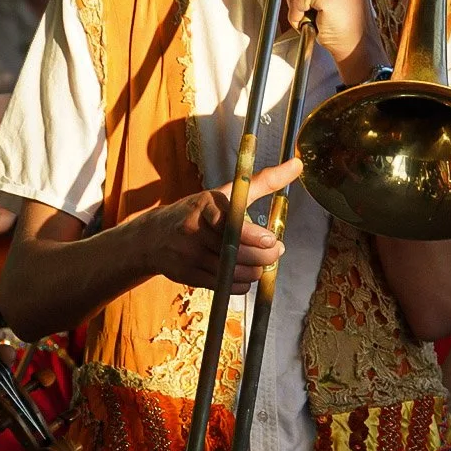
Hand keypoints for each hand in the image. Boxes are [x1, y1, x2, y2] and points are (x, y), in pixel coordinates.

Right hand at [139, 159, 302, 292]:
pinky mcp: (188, 275)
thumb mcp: (225, 193)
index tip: (271, 240)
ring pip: (232, 271)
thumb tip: (297, 165)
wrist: (153, 237)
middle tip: (275, 251)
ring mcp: (189, 254)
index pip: (228, 222)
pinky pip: (224, 285)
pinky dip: (240, 283)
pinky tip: (243, 274)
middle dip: (262, 256)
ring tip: (260, 263)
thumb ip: (263, 181)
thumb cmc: (198, 212)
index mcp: (204, 205)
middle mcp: (194, 230)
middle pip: (235, 251)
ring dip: (254, 271)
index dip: (252, 235)